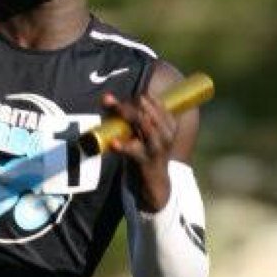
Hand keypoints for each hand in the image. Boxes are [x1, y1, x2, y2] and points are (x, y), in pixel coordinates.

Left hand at [102, 89, 176, 211]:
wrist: (157, 181)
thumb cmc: (149, 152)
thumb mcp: (147, 133)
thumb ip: (135, 117)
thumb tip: (108, 98)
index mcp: (168, 123)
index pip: (153, 103)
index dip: (136, 96)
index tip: (114, 95)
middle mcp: (165, 132)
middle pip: (145, 112)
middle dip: (127, 104)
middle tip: (108, 99)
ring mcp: (157, 146)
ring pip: (144, 125)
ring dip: (128, 115)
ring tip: (117, 110)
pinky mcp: (147, 160)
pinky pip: (135, 151)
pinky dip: (124, 146)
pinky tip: (114, 143)